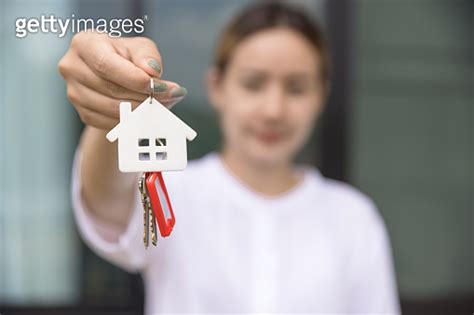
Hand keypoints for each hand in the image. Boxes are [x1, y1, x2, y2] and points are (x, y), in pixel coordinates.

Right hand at [58, 30, 186, 129]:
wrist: (113, 75)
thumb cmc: (125, 56)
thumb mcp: (139, 47)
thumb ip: (147, 56)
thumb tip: (152, 72)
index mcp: (84, 44)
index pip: (106, 65)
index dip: (134, 79)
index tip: (158, 86)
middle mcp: (72, 68)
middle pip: (110, 89)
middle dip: (144, 96)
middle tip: (170, 97)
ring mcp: (74, 93)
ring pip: (112, 109)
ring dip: (142, 110)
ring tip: (164, 104)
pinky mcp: (83, 113)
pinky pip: (111, 122)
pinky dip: (133, 120)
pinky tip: (148, 112)